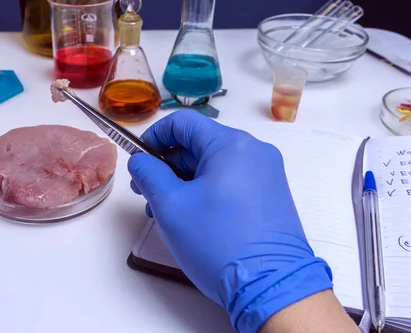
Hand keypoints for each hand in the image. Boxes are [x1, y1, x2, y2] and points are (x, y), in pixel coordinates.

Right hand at [128, 110, 332, 332]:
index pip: (183, 123)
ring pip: (214, 166)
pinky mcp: (271, 196)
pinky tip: (190, 217)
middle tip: (145, 191)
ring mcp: (266, 174)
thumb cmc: (219, 242)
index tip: (139, 160)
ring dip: (184, 181)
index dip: (154, 136)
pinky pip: (231, 182)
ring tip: (163, 210)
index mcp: (232, 144)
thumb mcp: (171, 206)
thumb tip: (139, 161)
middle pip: (199, 145)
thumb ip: (149, 175)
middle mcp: (254, 151)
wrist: (272, 288)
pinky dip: (206, 192)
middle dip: (167, 165)